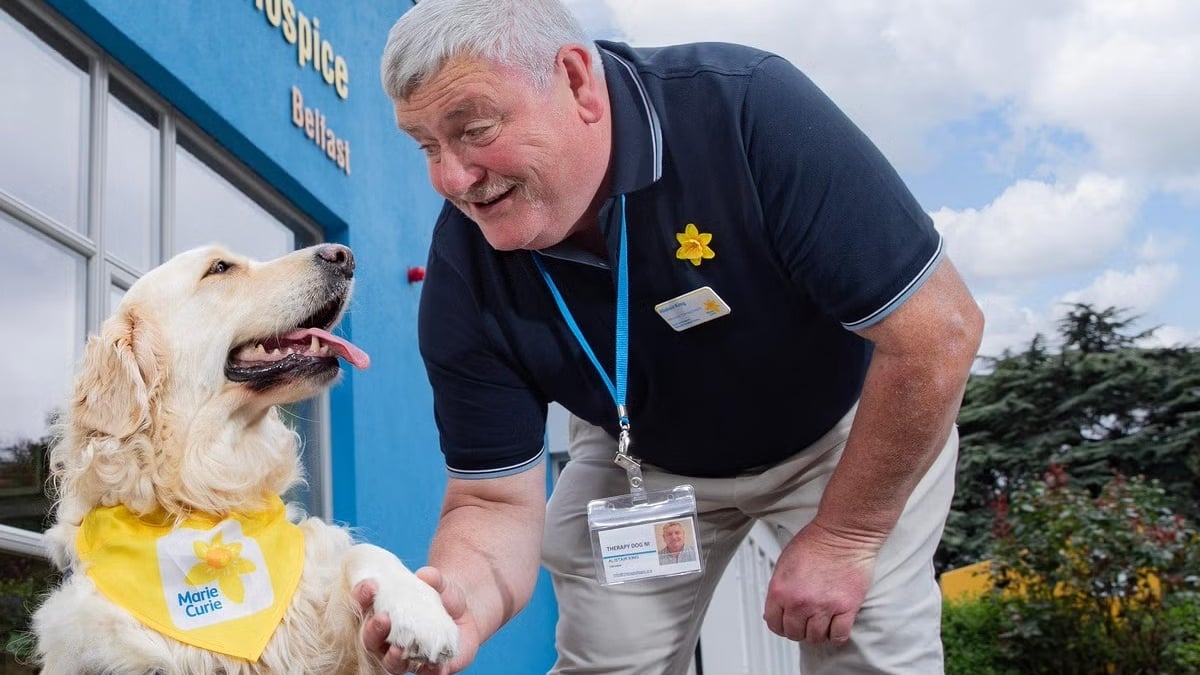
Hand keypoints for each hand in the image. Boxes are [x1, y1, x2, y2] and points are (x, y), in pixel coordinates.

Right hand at [354, 567, 477, 673]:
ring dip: (391, 657)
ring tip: (397, 649)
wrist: (466, 615)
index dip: (361, 597)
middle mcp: (388, 639)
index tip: (370, 586)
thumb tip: (425, 575)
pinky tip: (434, 664)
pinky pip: (426, 674)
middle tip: (383, 618)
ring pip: (390, 663)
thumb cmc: (443, 597)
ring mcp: (407, 656)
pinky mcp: (430, 668)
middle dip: (373, 630)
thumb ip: (434, 578)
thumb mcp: (440, 584)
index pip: (363, 607)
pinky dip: (429, 670)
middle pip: (370, 640)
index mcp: (382, 613)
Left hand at [762, 521, 878, 645]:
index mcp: (780, 590)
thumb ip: (779, 589)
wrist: (843, 532)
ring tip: (822, 622)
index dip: (781, 625)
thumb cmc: (816, 542)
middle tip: (806, 621)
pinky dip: (837, 635)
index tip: (787, 623)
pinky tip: (836, 626)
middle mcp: (799, 602)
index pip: (774, 624)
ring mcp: (823, 607)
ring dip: (818, 632)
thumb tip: (775, 609)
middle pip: (794, 633)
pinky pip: (839, 636)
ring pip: (816, 638)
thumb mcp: (784, 563)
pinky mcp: (846, 608)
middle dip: (799, 629)